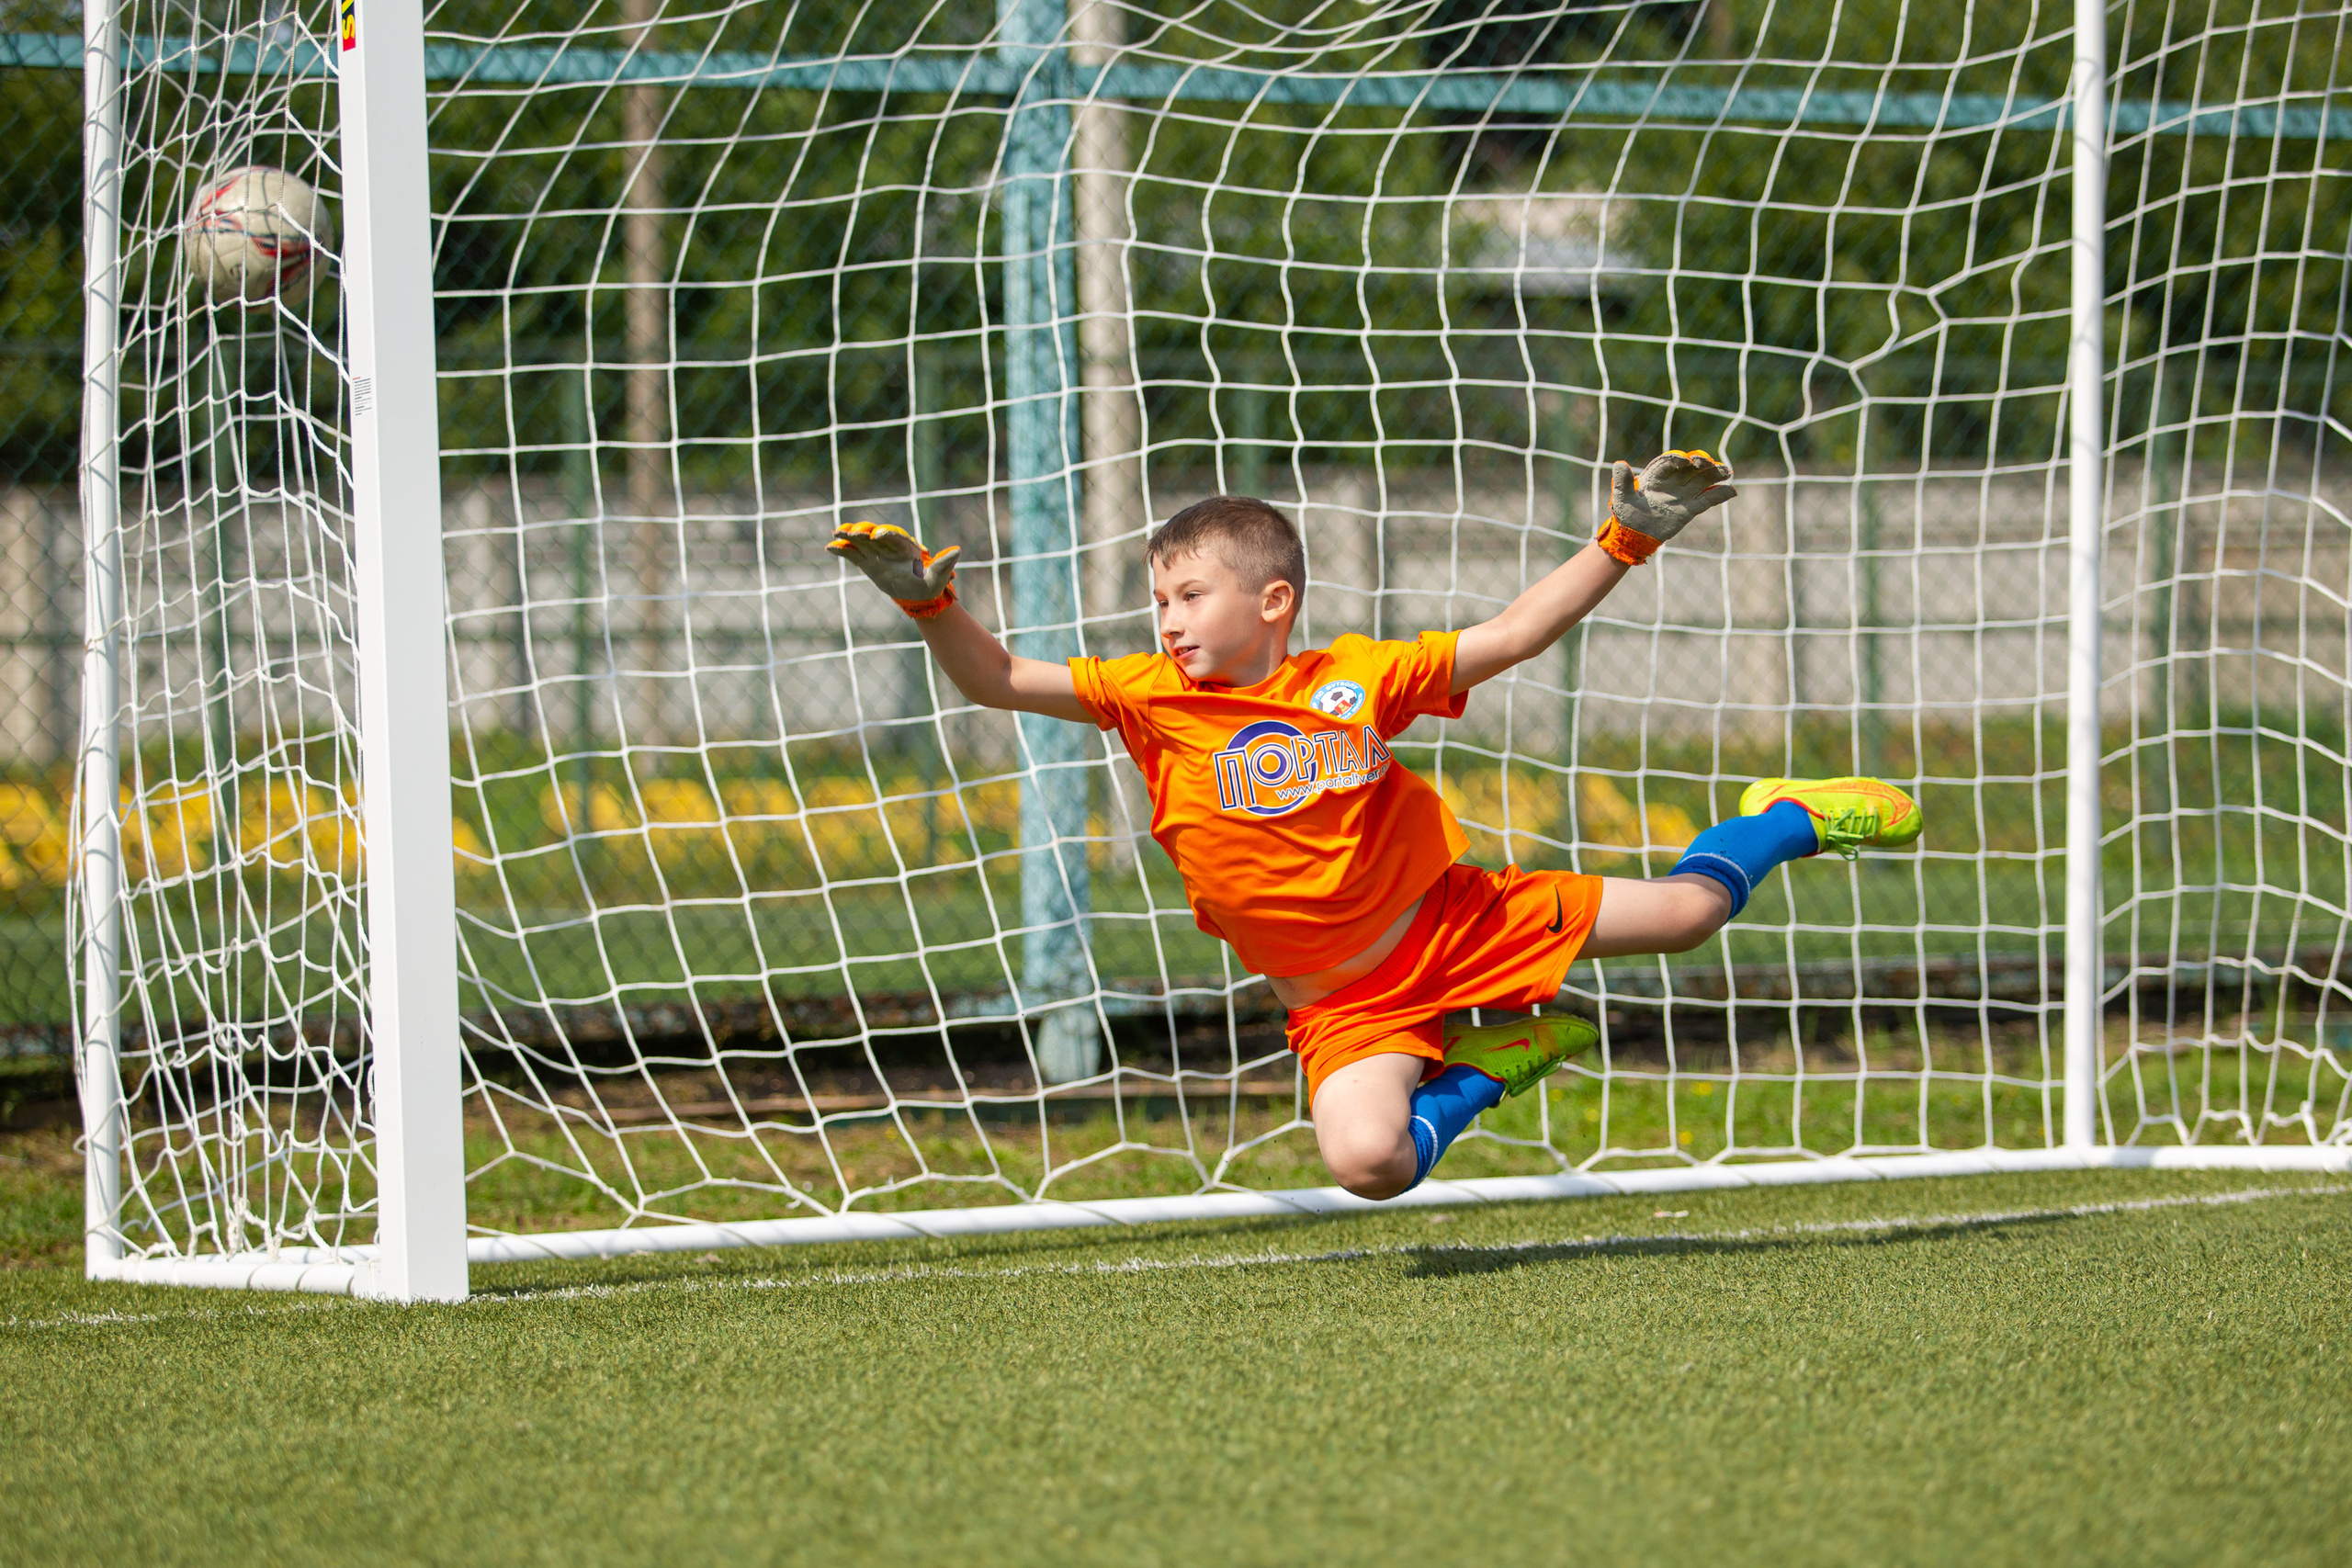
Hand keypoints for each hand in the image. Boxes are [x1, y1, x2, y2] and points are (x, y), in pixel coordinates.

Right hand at [828, 520, 959, 613]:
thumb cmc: (931, 583)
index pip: (895, 539)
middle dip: (864, 533)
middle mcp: (890, 548)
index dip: (887, 535)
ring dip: (849, 537)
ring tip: (836, 533)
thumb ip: (944, 563)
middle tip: (851, 532)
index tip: (878, 535)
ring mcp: (877, 554)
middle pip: (874, 536)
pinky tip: (829, 547)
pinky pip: (853, 555)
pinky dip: (843, 551)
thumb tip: (957, 551)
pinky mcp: (868, 563)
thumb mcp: (939, 576)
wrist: (919, 593)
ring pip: (861, 543)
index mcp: (906, 548)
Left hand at [1600, 450, 1736, 562]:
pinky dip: (1720, 495)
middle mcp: (1673, 481)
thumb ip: (1622, 481)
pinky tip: (1732, 492)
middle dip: (1701, 463)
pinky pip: (1708, 499)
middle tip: (1708, 462)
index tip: (1685, 461)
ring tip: (1726, 471)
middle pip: (1691, 468)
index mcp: (1656, 475)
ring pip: (1703, 480)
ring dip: (1715, 474)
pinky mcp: (1690, 508)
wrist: (1634, 535)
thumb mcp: (1621, 497)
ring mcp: (1683, 494)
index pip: (1670, 462)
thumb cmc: (1626, 514)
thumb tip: (1619, 464)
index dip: (1678, 459)